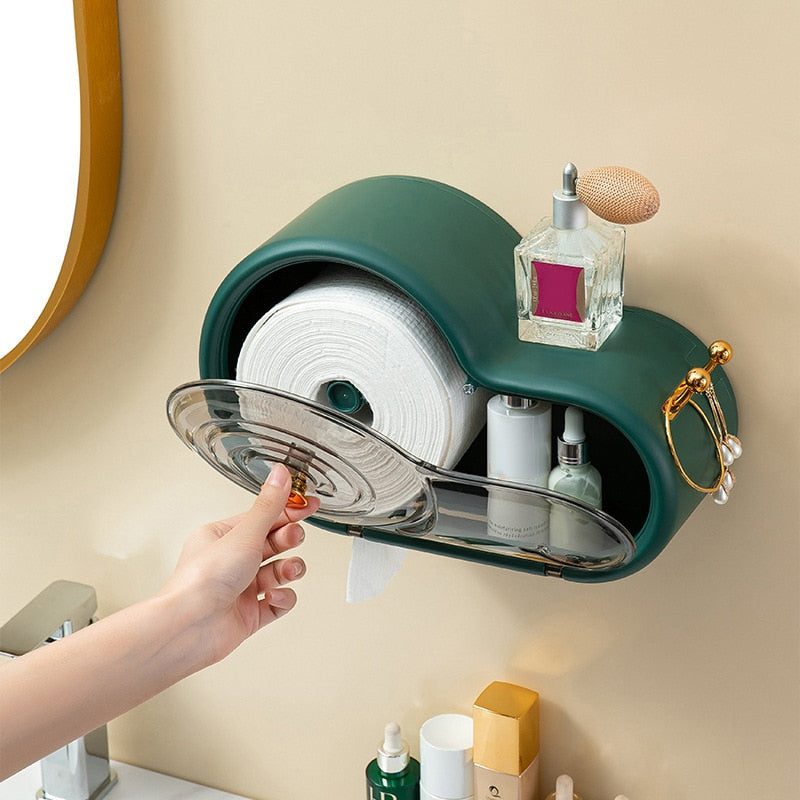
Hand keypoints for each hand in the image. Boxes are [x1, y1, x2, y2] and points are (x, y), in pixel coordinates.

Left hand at [159, 464, 319, 664]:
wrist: (189, 628)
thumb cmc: (203, 580)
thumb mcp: (244, 535)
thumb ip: (269, 506)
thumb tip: (280, 475)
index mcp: (222, 537)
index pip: (262, 517)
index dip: (288, 510)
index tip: (309, 505)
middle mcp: (231, 561)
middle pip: (273, 543)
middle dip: (288, 539)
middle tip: (293, 537)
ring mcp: (241, 589)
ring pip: (279, 572)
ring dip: (289, 569)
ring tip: (287, 570)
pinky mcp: (249, 614)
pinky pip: (279, 602)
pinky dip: (282, 598)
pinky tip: (275, 596)